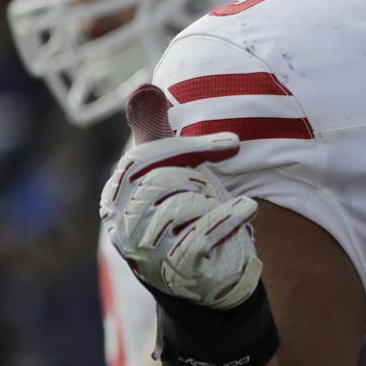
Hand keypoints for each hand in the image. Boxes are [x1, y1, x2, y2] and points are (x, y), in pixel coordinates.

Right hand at [99, 85, 260, 310]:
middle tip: (215, 187)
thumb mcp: (166, 170)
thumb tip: (144, 85)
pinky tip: (248, 209)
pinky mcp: (173, 271)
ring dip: (212, 203)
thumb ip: (153, 130)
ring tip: (224, 210)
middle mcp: (123, 225)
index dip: (192, 147)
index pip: (148, 159)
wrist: (202, 280)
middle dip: (199, 178)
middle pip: (164, 180)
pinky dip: (226, 220)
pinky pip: (199, 238)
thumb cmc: (181, 215)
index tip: (234, 144)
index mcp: (118, 195)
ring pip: (183, 207)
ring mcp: (146, 251)